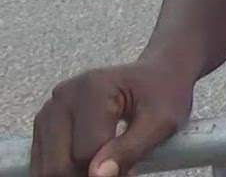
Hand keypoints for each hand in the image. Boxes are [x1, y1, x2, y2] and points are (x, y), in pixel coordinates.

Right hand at [30, 60, 194, 176]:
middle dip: (88, 175)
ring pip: (48, 166)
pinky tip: (93, 163)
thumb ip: (130, 148)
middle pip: (59, 163)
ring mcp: (50, 108)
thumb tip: (98, 175)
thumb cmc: (164, 94)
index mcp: (91, 89)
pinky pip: (45, 160)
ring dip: (76, 173)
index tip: (132, 171)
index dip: (110, 172)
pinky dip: (67, 169)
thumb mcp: (162, 121)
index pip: (86, 153)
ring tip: (108, 165)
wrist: (158, 75)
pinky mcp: (46, 121)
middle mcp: (63, 96)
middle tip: (121, 170)